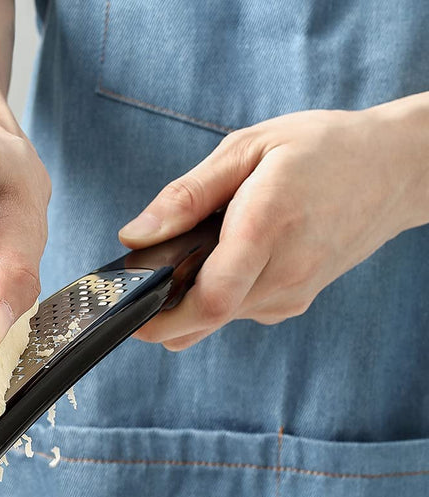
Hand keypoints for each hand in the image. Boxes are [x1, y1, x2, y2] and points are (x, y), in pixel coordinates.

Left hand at [118, 106, 424, 349]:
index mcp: (266, 228)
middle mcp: (283, 273)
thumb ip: (186, 196)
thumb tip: (135, 235)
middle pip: (204, 319)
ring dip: (192, 300)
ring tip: (198, 255)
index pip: (208, 302)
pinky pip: (238, 312)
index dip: (161, 317)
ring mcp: (292, 295)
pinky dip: (220, 295)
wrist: (395, 170)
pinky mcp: (294, 303)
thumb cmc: (322, 150)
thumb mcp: (248, 148)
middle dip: (165, 312)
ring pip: (218, 319)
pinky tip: (229, 259)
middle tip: (146, 286)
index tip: (131, 312)